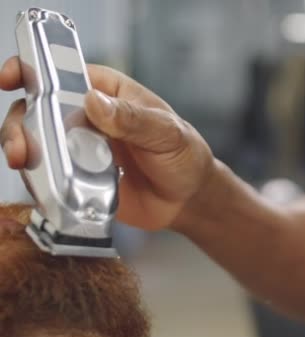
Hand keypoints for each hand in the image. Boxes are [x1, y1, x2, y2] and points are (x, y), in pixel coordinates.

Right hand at [0, 57, 213, 230]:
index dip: (32, 71)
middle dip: (20, 123)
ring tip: (25, 165)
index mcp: (109, 92)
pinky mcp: (77, 178)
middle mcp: (88, 117)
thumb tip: (94, 101)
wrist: (188, 200)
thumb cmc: (185, 156)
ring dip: (23, 151)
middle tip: (22, 146)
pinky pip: (48, 176)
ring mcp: (80, 148)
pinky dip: (38, 181)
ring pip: (36, 142)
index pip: (64, 72)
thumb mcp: (167, 133)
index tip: (11, 78)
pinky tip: (42, 190)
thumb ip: (133, 119)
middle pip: (38, 109)